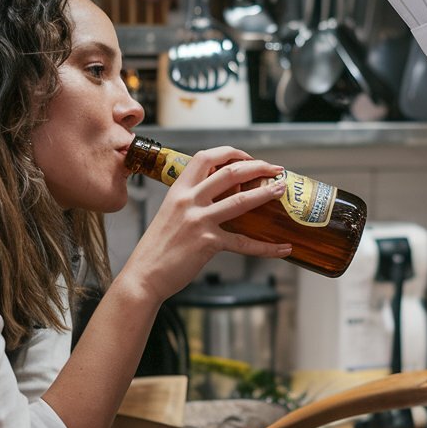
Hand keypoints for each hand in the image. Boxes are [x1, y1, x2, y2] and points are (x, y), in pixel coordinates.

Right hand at [124, 146, 291, 300]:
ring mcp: (198, 220)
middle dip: (257, 167)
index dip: (231, 153)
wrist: (144, 275)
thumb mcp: (171, 213)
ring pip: (240, 200)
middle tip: (276, 169)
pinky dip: (266, 247)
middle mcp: (188, 200)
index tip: (248, 157)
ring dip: (265, 193)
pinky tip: (282, 248)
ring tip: (281, 190)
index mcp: (178, 190)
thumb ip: (192, 201)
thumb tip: (221, 196)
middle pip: (229, 173)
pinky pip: (244, 242)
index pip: (206, 157)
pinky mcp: (208, 243)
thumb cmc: (158, 247)